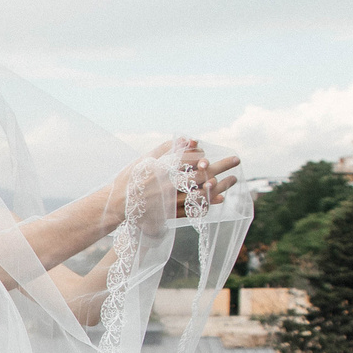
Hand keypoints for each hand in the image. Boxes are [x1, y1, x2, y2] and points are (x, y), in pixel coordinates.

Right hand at [106, 139, 239, 228]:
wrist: (116, 206)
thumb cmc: (130, 180)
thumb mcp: (144, 160)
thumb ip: (165, 148)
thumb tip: (187, 139)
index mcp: (161, 170)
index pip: (189, 159)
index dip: (201, 155)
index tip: (207, 154)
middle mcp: (167, 186)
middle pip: (201, 175)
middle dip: (221, 166)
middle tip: (236, 159)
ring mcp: (170, 201)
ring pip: (200, 193)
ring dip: (219, 186)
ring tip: (232, 179)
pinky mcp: (170, 213)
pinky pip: (193, 209)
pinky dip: (208, 203)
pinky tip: (219, 198)